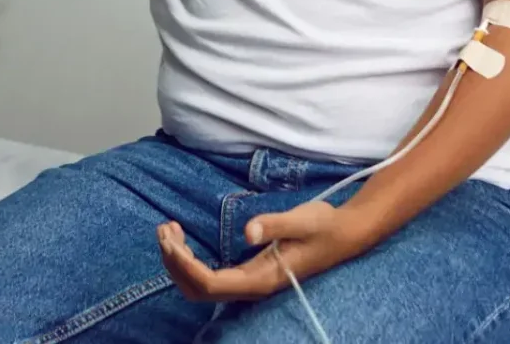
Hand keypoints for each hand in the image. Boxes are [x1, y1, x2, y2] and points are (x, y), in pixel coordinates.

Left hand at [157, 201, 368, 302]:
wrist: (344, 235)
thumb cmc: (323, 226)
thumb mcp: (302, 220)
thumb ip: (275, 225)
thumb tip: (248, 232)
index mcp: (261, 279)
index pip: (210, 283)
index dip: (185, 265)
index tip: (172, 237)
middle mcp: (252, 287)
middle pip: (199, 290)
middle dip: (175, 263)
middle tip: (164, 228)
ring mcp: (250, 283)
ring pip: (201, 287)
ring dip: (179, 263)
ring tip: (168, 230)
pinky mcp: (249, 274)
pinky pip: (210, 278)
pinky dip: (190, 262)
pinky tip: (184, 240)